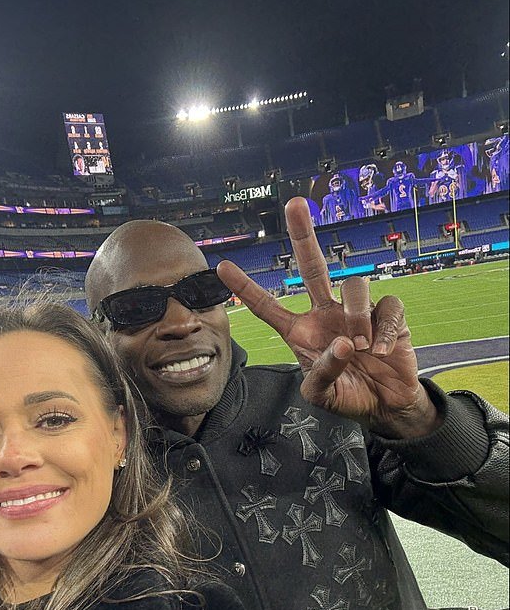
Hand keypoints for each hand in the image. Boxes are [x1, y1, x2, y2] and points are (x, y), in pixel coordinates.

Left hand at [216, 197, 440, 438]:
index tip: (222, 267)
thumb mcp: (322, 394)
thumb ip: (323, 373)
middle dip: (303, 235)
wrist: (384, 404)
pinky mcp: (387, 313)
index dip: (246, 288)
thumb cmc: (346, 395)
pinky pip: (386, 304)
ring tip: (360, 347)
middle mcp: (325, 313)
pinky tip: (381, 350)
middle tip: (295, 204)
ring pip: (354, 285)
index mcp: (301, 331)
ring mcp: (356, 310)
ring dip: (356, 316)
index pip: (268, 307)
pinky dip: (383, 328)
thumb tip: (344, 344)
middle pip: (312, 267)